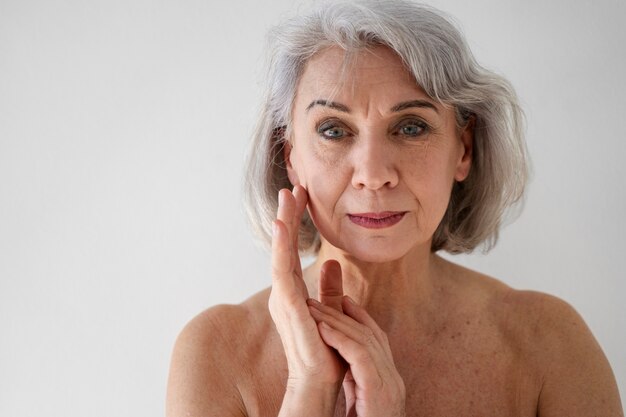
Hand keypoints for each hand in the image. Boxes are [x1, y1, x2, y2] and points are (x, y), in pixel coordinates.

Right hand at [269, 186, 345, 393]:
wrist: (321, 381)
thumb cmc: (325, 351)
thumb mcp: (330, 310)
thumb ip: (330, 288)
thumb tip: (334, 264)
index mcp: (293, 293)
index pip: (293, 250)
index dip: (296, 223)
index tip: (301, 197)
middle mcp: (284, 293)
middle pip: (284, 246)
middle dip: (288, 215)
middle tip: (292, 186)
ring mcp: (284, 299)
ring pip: (281, 253)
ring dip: (284, 223)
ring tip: (286, 197)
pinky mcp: (289, 306)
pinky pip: (282, 270)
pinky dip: (282, 247)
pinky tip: (283, 225)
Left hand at [307, 296, 405, 416]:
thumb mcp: (361, 403)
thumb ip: (357, 383)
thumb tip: (345, 366)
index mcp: (390, 381)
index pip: (377, 340)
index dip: (360, 319)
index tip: (343, 302)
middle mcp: (393, 379)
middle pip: (370, 335)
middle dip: (344, 314)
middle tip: (320, 299)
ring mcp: (389, 385)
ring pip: (364, 340)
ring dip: (335, 321)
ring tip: (313, 309)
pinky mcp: (378, 391)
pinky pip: (359, 356)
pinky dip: (340, 340)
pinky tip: (322, 329)